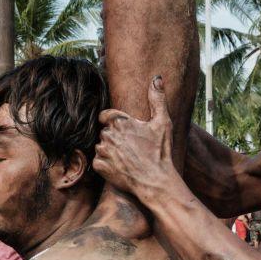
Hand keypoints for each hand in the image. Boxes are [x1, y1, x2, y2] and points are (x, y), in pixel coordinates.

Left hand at [93, 76, 177, 197]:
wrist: (155, 181)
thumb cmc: (160, 152)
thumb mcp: (163, 122)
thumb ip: (157, 99)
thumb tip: (157, 78)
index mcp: (120, 122)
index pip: (105, 115)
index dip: (113, 121)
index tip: (123, 129)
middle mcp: (107, 135)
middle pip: (105, 132)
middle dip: (114, 137)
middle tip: (131, 147)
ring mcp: (102, 151)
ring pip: (100, 146)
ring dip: (109, 150)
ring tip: (126, 157)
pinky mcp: (99, 166)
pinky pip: (97, 161)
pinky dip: (106, 164)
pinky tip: (120, 167)